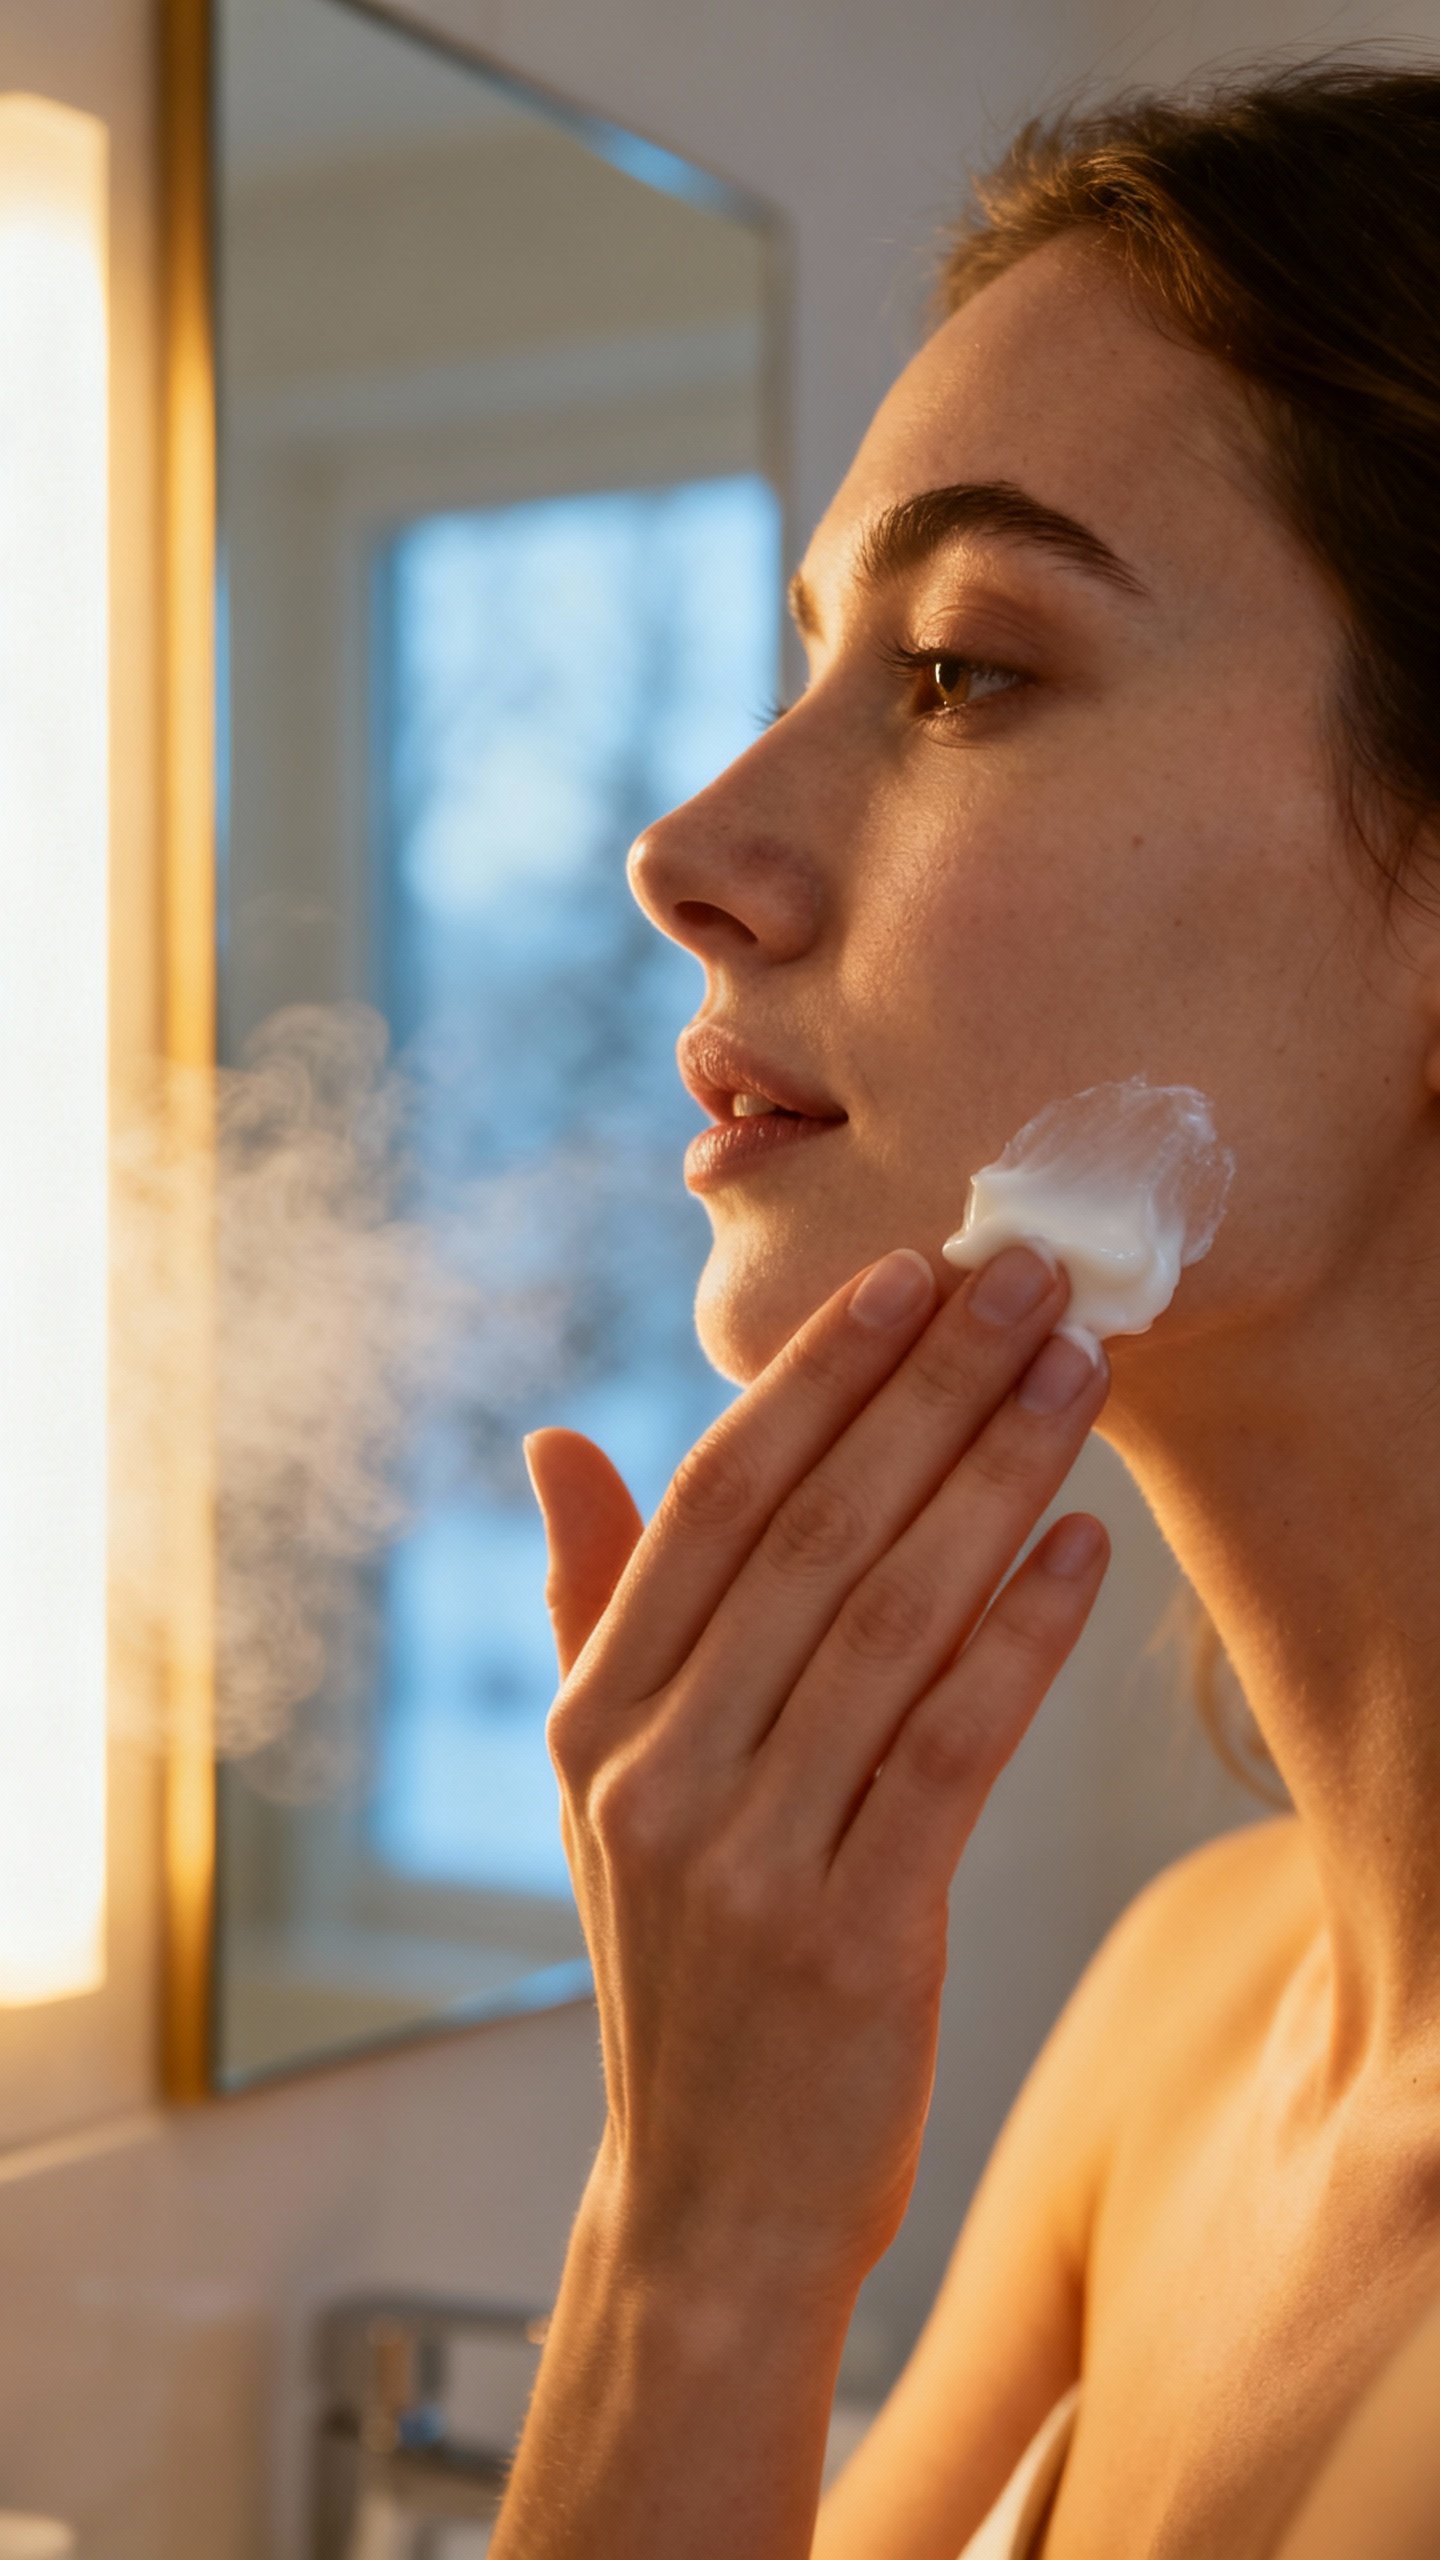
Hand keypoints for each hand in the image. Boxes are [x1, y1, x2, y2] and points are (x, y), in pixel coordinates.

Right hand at [523, 1241, 1110, 2302]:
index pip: (712, 1504)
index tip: (906, 1275)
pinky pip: (946, 1749)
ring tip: (1075, 1373)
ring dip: (993, 1478)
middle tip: (1026, 1276)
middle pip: (812, 1533)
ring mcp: (744, 1858)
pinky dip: (1017, 1637)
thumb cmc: (686, 1969)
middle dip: (929, 1388)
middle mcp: (654, 1771)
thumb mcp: (603, 1790)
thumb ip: (590, 1609)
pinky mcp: (851, 1934)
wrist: (715, 2200)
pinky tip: (1081, 1547)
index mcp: (595, 1718)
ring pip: (887, 1619)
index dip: (811, 1379)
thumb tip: (554, 1444)